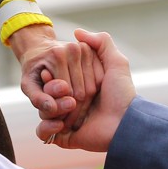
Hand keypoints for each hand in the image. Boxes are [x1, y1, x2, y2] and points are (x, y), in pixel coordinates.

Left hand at [8, 23, 98, 127]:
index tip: (61, 123)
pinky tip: (83, 103)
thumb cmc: (33, 69)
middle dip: (76, 110)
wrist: (39, 48)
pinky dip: (93, 94)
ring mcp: (85, 49)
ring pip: (92, 87)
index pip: (68, 92)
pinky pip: (98, 80)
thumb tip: (52, 108)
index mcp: (57, 55)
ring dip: (86, 104)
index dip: (65, 110)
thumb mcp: (27, 84)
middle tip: (70, 123)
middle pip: (82, 90)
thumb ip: (37, 98)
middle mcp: (74, 49)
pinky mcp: (93, 52)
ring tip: (76, 115)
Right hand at [35, 29, 136, 151]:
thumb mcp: (116, 62)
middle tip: (63, 89)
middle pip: (46, 94)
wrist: (124, 124)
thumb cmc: (121, 94)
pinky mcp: (64, 137)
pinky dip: (46, 128)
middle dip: (51, 90)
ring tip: (69, 106)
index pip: (55, 77)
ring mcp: (66, 120)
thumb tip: (77, 32)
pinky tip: (61, 124)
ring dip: (50, 108)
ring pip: (42, 111)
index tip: (48, 71)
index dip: (51, 74)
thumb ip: (101, 42)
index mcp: (79, 86)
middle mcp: (71, 102)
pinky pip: (43, 132)